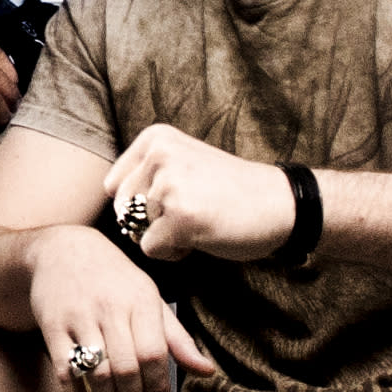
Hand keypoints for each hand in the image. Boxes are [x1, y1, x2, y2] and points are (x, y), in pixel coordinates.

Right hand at [26, 226, 214, 391]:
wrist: (62, 250)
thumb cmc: (114, 280)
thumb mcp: (149, 298)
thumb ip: (177, 337)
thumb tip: (207, 372)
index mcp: (140, 300)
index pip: (154, 354)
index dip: (158, 386)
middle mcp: (109, 308)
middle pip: (126, 368)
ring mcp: (78, 318)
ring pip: (97, 373)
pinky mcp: (51, 328)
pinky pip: (64, 373)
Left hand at [103, 124, 299, 264]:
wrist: (280, 204)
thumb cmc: (230, 190)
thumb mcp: (182, 163)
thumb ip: (146, 175)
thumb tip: (111, 204)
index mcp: (156, 138)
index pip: (113, 187)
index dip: (140, 206)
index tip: (176, 199)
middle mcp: (159, 155)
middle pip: (123, 211)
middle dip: (149, 224)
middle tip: (190, 214)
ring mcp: (169, 184)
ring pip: (137, 232)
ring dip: (165, 237)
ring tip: (200, 221)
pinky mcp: (180, 216)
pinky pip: (151, 250)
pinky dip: (173, 253)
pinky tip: (203, 235)